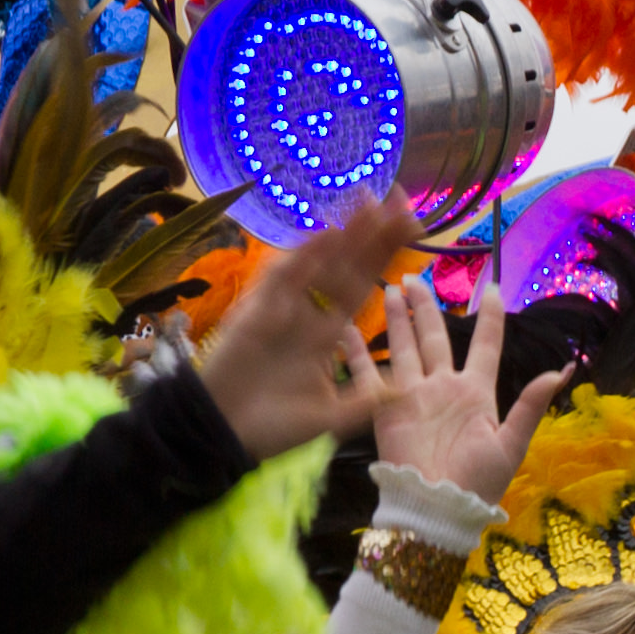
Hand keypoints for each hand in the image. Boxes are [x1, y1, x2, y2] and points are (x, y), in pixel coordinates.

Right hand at [193, 199, 417, 459]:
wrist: (224, 436)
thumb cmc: (273, 428)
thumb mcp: (332, 417)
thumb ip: (367, 400)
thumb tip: (407, 390)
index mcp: (327, 332)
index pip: (363, 285)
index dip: (385, 256)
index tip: (410, 227)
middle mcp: (308, 313)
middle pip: (347, 265)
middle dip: (372, 233)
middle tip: (399, 197)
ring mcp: (283, 308)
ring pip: (319, 263)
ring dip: (344, 233)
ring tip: (370, 200)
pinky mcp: (258, 312)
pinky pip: (285, 280)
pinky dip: (305, 258)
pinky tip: (328, 233)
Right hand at [369, 276, 572, 508]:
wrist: (438, 508)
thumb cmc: (479, 481)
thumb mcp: (512, 442)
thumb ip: (532, 403)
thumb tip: (564, 369)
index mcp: (477, 393)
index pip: (486, 345)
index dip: (490, 317)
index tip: (491, 288)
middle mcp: (444, 387)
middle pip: (436, 337)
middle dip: (426, 307)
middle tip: (415, 276)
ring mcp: (413, 395)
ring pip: (405, 346)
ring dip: (398, 318)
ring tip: (392, 288)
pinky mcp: (386, 408)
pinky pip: (369, 374)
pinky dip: (357, 352)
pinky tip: (346, 328)